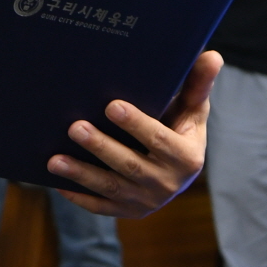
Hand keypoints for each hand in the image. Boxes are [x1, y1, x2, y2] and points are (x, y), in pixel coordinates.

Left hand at [51, 51, 218, 217]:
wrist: (178, 170)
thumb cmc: (180, 128)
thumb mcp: (192, 108)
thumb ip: (198, 84)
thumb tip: (213, 54)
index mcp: (187, 157)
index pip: (158, 139)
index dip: (136, 124)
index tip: (111, 105)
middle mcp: (168, 183)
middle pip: (129, 164)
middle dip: (100, 146)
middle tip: (74, 127)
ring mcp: (147, 200)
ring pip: (110, 187)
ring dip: (81, 174)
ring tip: (53, 160)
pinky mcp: (129, 211)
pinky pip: (101, 207)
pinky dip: (79, 197)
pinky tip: (57, 184)